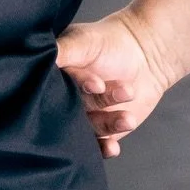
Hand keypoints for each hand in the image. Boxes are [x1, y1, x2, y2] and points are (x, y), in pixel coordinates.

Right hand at [56, 11, 170, 157]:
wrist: (143, 56)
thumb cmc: (109, 41)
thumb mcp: (84, 40)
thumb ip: (64, 50)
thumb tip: (46, 59)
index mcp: (55, 76)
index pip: (56, 88)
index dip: (78, 87)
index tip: (98, 85)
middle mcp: (66, 98)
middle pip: (70, 112)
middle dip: (93, 109)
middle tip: (113, 96)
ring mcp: (83, 116)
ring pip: (89, 127)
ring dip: (108, 124)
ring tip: (128, 118)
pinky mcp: (101, 131)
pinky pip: (99, 145)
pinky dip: (104, 148)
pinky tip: (113, 147)